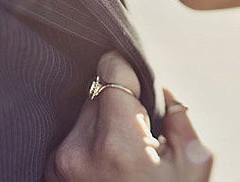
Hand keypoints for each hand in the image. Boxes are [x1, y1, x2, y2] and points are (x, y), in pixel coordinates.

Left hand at [44, 51, 212, 181]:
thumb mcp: (190, 168)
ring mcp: (59, 164)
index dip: (129, 70)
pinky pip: (71, 138)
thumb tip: (163, 92)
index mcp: (116, 143)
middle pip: (98, 91)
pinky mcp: (49, 174)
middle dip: (118, 104)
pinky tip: (105, 169)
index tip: (139, 85)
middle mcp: (78, 150)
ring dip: (101, 125)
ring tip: (121, 159)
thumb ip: (180, 119)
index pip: (110, 68)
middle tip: (138, 135)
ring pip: (83, 114)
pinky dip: (87, 144)